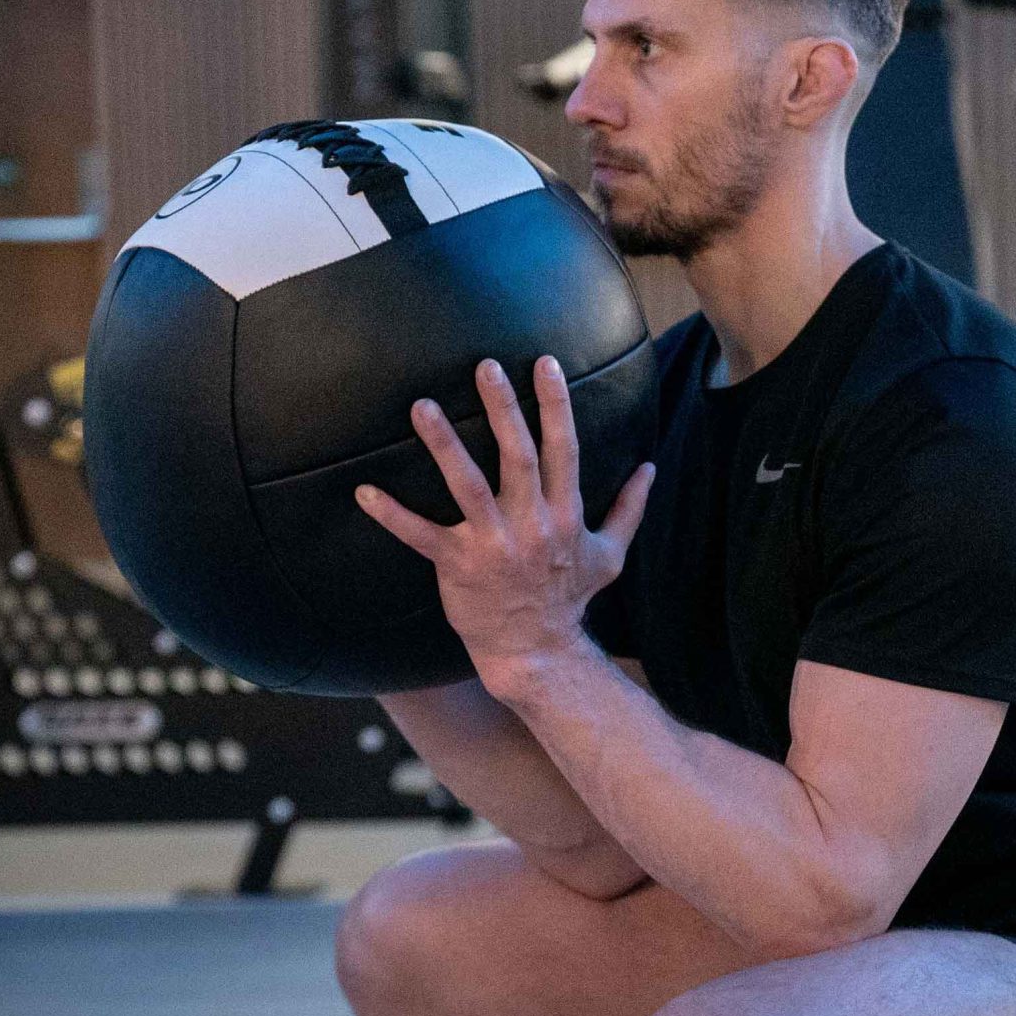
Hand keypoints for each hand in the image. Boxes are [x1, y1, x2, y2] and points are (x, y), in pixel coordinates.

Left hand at [354, 355, 655, 679]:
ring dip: (444, 445)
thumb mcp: (610, 555)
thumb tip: (651, 469)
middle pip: (517, 456)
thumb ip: (629, 509)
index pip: (563, 449)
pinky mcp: (459, 565)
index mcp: (566, 514)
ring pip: (468, 486)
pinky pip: (421, 536)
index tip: (545, 364)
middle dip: (503, 408)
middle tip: (486, 367)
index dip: (555, 405)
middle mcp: (532, 525)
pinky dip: (392, 515)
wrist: (537, 652)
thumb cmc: (569, 600)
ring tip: (423, 406)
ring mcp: (494, 544)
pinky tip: (364, 491)